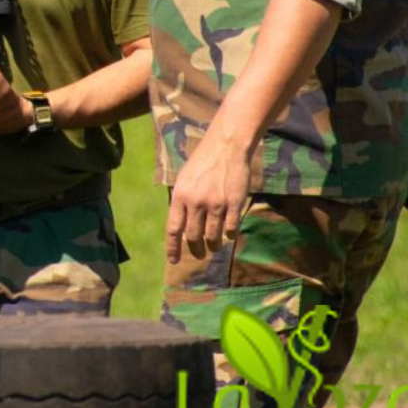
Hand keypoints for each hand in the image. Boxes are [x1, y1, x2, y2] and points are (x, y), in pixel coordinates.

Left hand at [166, 125, 255, 259]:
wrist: (226, 146)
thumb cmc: (203, 161)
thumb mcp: (184, 179)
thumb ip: (181, 201)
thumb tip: (180, 226)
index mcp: (180, 196)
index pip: (173, 229)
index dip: (173, 248)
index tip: (174, 261)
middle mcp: (196, 202)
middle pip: (193, 237)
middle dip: (196, 250)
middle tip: (199, 255)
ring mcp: (216, 204)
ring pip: (213, 236)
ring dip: (213, 245)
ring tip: (215, 247)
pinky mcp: (233, 203)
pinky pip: (231, 228)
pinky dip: (229, 235)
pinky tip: (229, 234)